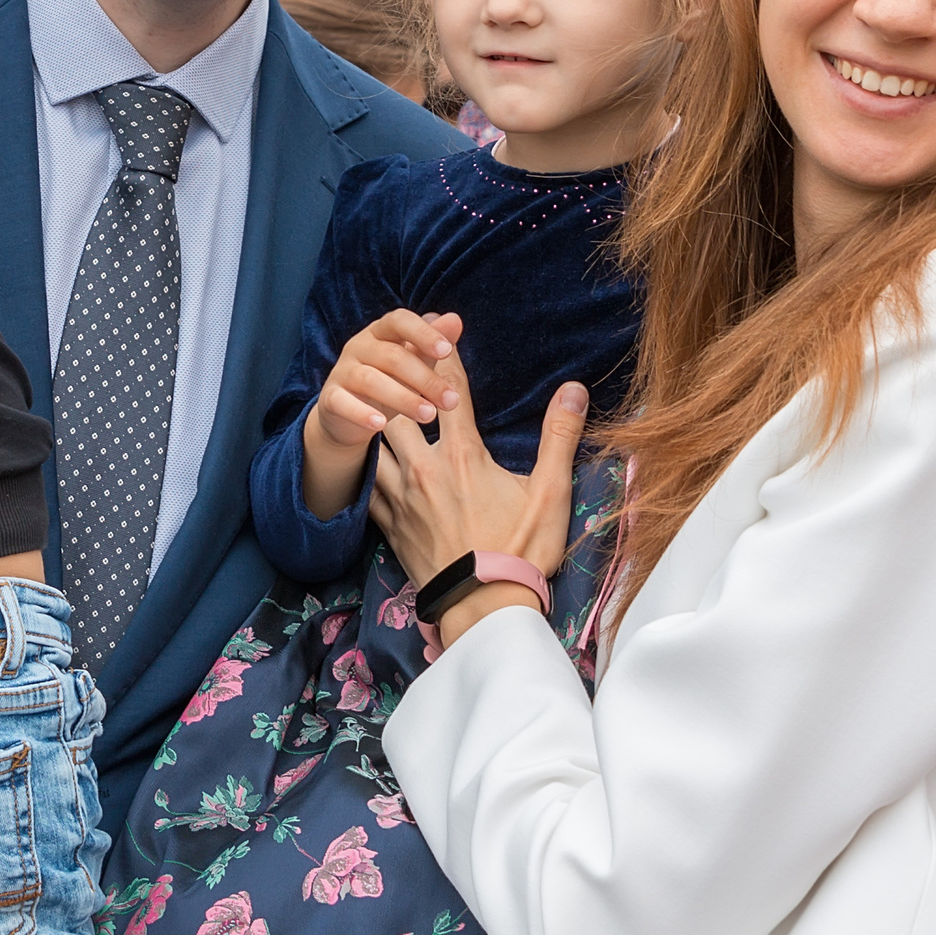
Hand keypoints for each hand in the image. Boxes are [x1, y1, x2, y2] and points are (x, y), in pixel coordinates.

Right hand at [302, 310, 464, 518]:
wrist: (348, 416)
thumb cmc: (388, 383)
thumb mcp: (412, 365)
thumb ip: (430, 346)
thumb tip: (456, 320)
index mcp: (380, 331)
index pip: (399, 321)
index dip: (423, 333)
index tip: (446, 351)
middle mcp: (358, 346)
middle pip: (392, 356)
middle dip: (425, 379)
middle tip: (450, 401)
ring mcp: (342, 371)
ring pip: (372, 381)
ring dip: (403, 398)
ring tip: (429, 415)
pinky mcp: (330, 398)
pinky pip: (344, 403)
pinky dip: (362, 414)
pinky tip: (381, 425)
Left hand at [370, 342, 587, 589]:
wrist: (484, 609)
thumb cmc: (521, 552)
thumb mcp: (550, 493)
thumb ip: (558, 437)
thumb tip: (573, 390)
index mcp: (464, 455)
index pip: (451, 389)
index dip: (446, 352)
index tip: (444, 326)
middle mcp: (425, 468)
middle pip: (398, 406)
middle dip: (398, 377)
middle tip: (396, 355)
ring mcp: (401, 497)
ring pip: (374, 442)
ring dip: (374, 417)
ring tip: (370, 395)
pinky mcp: (388, 525)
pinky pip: (364, 485)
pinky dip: (362, 465)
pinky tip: (362, 455)